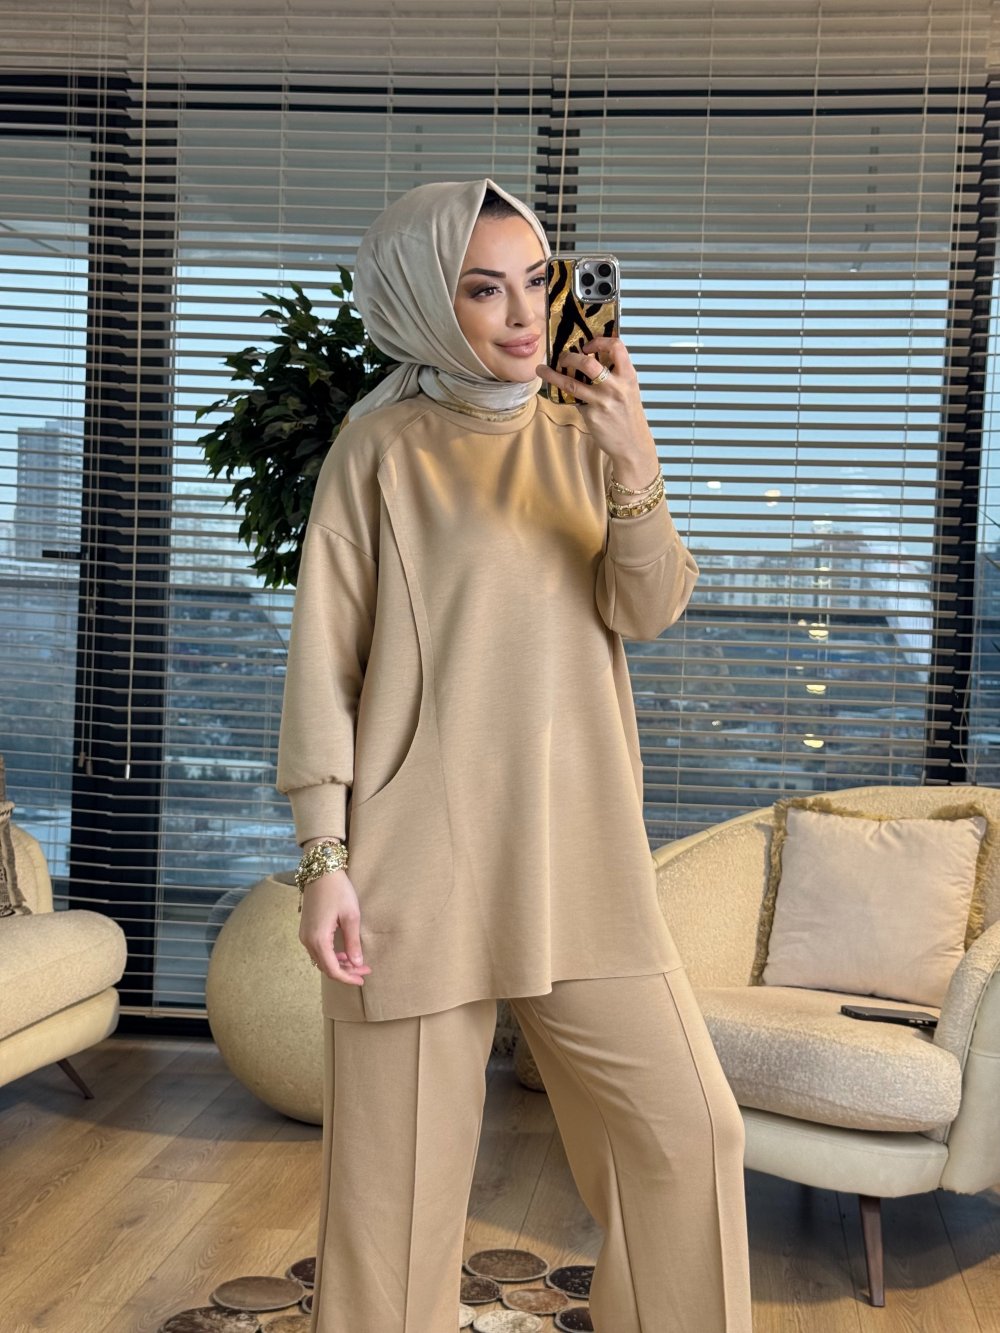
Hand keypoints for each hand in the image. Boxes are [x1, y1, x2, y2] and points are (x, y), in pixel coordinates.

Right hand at [299, 869, 371, 986]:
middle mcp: (307, 941)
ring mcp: (304, 935)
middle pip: (326, 967)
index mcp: (318, 939)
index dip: (348, 978)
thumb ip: (353, 942)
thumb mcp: (351, 916)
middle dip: (346, 972)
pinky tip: (344, 952)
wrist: (321, 871)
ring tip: (357, 962)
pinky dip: (331, 955)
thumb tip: (357, 963)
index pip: (333, 969)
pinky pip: (317, 950)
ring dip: (338, 964)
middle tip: (365, 971)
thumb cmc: (338, 891)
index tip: (363, 979)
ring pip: (321, 959)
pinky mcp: (305, 929)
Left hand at [536, 337, 659, 488]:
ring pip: (571, 384)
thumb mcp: (628, 389)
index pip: (616, 346)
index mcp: (628, 375)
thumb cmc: (628, 414)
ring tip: (542, 370)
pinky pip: (574, 401)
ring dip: (553, 375)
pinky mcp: (591, 415)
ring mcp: (602, 401)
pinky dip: (567, 397)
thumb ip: (614, 374)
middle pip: (587, 363)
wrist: (633, 443)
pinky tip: (561, 394)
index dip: (599, 341)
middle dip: (569, 357)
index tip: (587, 345)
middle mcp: (615, 386)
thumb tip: (588, 359)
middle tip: (562, 357)